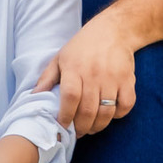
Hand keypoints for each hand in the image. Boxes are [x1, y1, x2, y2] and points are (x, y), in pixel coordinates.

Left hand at [36, 14, 135, 136]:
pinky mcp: (128, 80)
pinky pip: (126, 105)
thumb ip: (47, 78)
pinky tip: (110, 115)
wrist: (114, 30)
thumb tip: (34, 96)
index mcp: (74, 68)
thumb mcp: (60, 57)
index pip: (70, 97)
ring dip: (98, 125)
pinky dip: (118, 115)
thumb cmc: (82, 46)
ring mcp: (113, 78)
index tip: (62, 126)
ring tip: (92, 128)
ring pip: (106, 111)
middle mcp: (94, 74)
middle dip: (81, 127)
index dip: (65, 115)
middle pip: (88, 109)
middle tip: (78, 132)